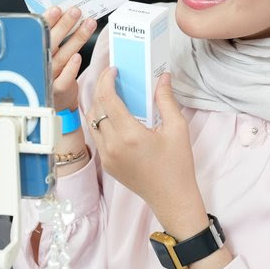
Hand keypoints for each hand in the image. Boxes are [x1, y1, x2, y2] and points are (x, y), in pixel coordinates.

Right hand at [44, 6, 96, 111]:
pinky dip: (71, 68)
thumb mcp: (48, 52)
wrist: (56, 100)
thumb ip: (53, 35)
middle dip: (64, 25)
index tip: (57, 9)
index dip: (48, 21)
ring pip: (63, 56)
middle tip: (75, 11)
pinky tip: (78, 56)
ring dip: (76, 39)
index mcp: (36, 50)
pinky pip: (65, 78)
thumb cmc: (53, 72)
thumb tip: (67, 12)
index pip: (40, 33)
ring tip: (88, 24)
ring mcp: (50, 76)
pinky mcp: (59, 89)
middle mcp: (41, 62)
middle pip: (52, 42)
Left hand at [89, 70, 206, 238]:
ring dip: (98, 105)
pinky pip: (97, 136)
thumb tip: (162, 77)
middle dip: (101, 89)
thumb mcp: (177, 129)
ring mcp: (107, 157)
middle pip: (96, 108)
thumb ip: (166, 100)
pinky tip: (113, 115)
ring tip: (111, 94)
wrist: (171, 198)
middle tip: (112, 78)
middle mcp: (113, 146)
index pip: (107, 99)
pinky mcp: (107, 164)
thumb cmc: (177, 165)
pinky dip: (100, 122)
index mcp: (130, 135)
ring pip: (92, 122)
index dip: (107, 80)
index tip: (113, 70)